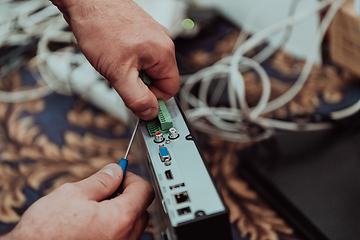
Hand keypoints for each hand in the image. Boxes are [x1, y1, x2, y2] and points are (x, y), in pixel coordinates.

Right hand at [2, 163, 153, 239]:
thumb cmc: (47, 232)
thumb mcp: (73, 194)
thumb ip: (101, 180)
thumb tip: (116, 170)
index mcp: (121, 218)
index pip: (145, 190)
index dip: (131, 178)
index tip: (119, 175)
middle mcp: (126, 237)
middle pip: (141, 208)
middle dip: (126, 195)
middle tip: (104, 190)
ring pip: (131, 224)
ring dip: (119, 212)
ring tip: (93, 209)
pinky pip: (121, 237)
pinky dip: (113, 227)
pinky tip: (91, 225)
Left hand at [51, 0, 179, 119]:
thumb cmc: (102, 26)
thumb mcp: (118, 72)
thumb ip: (136, 97)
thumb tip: (150, 113)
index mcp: (164, 54)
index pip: (170, 90)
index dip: (152, 99)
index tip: (137, 102)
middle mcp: (162, 44)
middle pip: (158, 79)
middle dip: (139, 84)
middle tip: (120, 77)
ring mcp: (152, 37)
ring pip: (147, 69)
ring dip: (132, 73)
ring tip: (115, 62)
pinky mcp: (140, 34)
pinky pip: (140, 57)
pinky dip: (127, 61)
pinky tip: (114, 54)